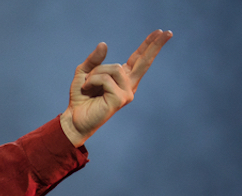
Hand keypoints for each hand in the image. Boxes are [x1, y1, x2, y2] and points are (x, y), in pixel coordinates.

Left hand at [59, 29, 171, 145]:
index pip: (139, 59)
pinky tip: (86, 88)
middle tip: (167, 31)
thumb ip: (94, 60)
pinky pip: (106, 79)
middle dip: (155, 45)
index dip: (149, 45)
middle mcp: (129, 84)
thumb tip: (104, 44)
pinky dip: (92, 80)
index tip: (161, 32)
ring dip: (95, 73)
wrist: (74, 117)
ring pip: (115, 68)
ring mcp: (127, 92)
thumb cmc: (81, 97)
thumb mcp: (84, 73)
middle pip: (144, 61)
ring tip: (87, 84)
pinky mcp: (121, 99)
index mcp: (123, 77)